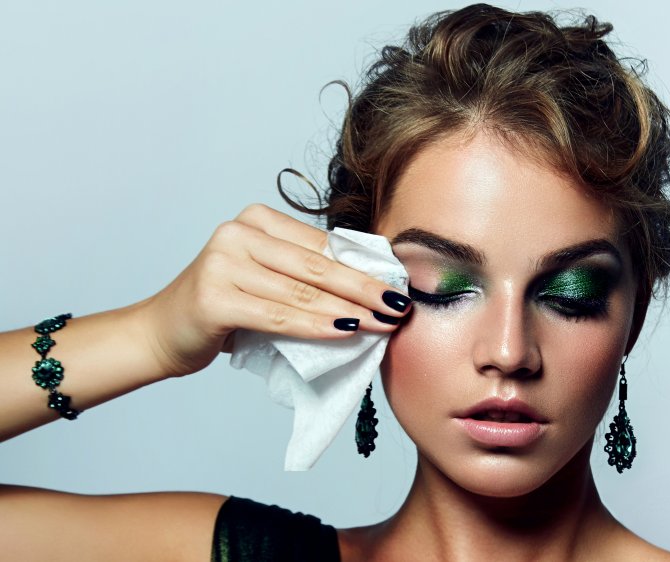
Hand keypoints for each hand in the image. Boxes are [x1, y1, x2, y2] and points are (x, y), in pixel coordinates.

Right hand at [137, 204, 409, 377]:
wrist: (160, 332)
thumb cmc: (225, 307)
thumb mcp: (267, 278)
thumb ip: (307, 273)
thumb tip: (374, 285)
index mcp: (257, 219)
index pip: (324, 244)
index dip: (365, 266)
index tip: (400, 285)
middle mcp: (238, 232)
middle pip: (318, 266)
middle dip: (366, 289)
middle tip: (401, 307)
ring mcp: (222, 262)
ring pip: (302, 292)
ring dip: (350, 311)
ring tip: (384, 324)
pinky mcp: (214, 297)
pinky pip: (278, 315)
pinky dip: (315, 325)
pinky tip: (345, 332)